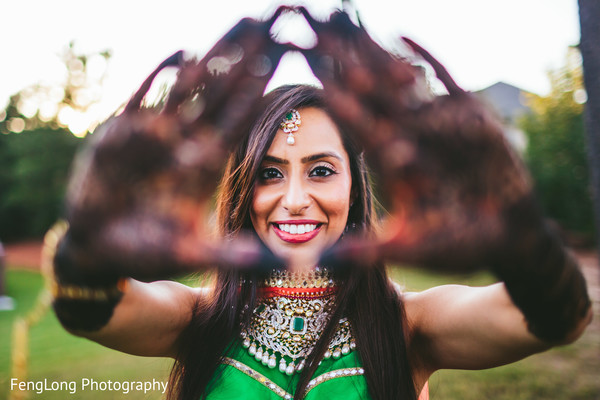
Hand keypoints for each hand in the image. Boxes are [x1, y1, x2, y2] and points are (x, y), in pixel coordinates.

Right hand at [63, 9, 291, 279]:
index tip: (282, 63)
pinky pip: (145, 98)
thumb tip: (286, 267)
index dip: (258, 92)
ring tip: (243, 24)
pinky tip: (182, 52)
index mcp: (205, 167)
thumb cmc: (145, 253)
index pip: (238, 121)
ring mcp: (154, 137)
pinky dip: (162, 77)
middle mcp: (184, 145)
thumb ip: (234, 256)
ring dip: (214, 57)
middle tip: (274, 22)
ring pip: (188, 88)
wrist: (99, 249)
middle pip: (222, 93)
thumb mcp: (193, 254)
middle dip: (247, 58)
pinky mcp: (121, 134)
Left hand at [301, 10, 537, 270]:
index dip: (344, 108)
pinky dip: (427, 60)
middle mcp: (413, 140)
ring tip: (353, 35)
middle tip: (321, 41)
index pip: (364, 130)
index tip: (319, 85)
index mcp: (397, 165)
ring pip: (406, 86)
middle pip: (378, 99)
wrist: (508, 235)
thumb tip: (323, 261)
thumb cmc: (460, 246)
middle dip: (352, 73)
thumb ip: (373, 250)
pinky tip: (401, 37)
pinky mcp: (471, 118)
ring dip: (381, 62)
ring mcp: (440, 127)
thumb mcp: (414, 248)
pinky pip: (446, 83)